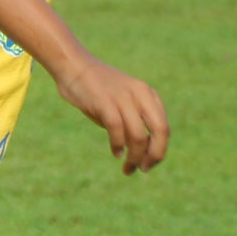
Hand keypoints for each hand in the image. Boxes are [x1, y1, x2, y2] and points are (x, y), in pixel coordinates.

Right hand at [53, 55, 168, 173]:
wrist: (73, 66)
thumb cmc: (94, 89)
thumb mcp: (120, 102)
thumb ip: (131, 120)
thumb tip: (137, 149)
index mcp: (148, 95)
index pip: (163, 128)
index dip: (159, 149)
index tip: (148, 163)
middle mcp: (141, 95)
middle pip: (159, 131)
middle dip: (155, 155)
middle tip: (144, 169)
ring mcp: (123, 98)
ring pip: (138, 136)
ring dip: (135, 157)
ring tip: (128, 168)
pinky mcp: (105, 102)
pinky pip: (117, 130)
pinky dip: (117, 145)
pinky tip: (116, 153)